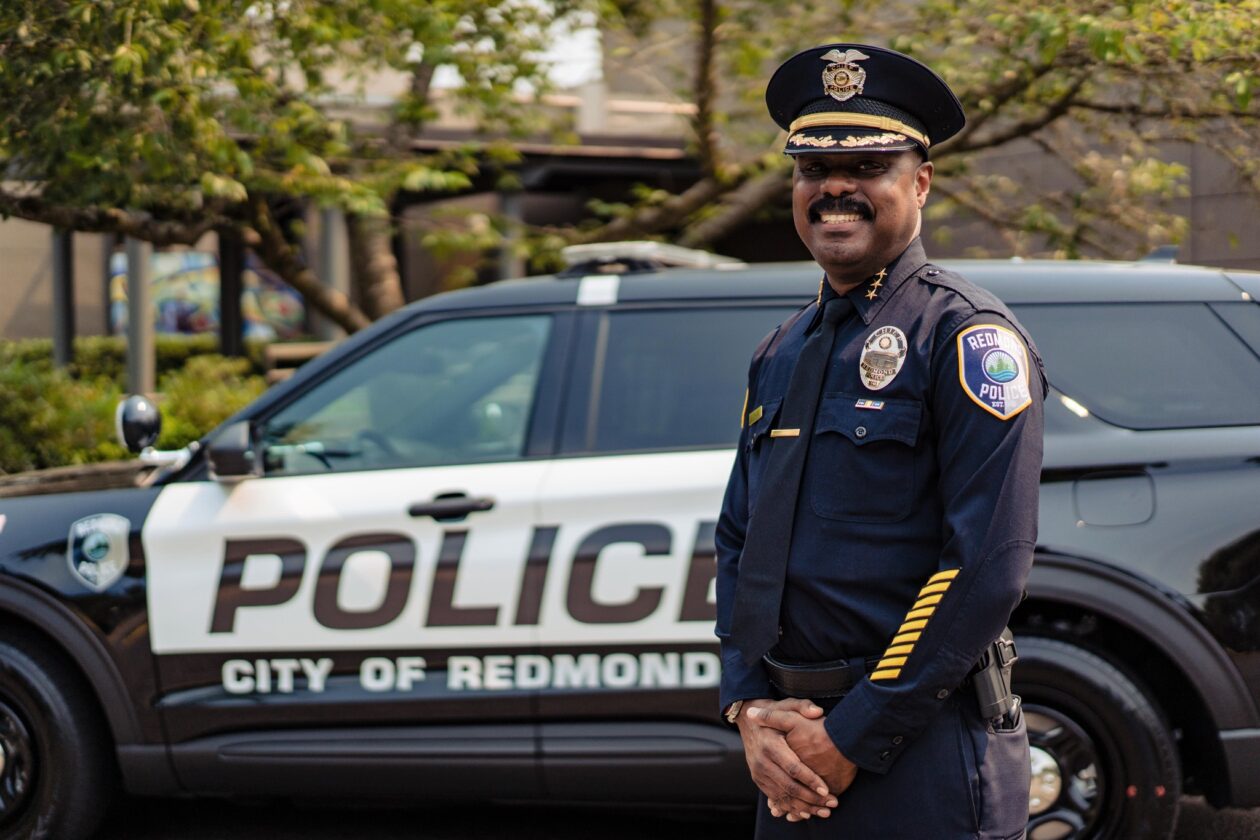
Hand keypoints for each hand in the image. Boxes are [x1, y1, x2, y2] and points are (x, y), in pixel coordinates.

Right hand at [735, 698, 838, 820]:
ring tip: (824, 811)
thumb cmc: (773, 711)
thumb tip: (818, 712)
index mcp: (770, 744)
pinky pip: (774, 798)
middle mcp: (761, 760)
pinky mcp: (758, 779)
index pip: (792, 767)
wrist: (748, 720)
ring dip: (803, 807)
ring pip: (782, 796)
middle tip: (831, 803)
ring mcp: (758, 772)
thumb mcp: (787, 704)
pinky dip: (790, 808)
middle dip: (811, 798)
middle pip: (788, 786)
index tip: (826, 789)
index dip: (810, 780)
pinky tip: (806, 812)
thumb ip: (803, 706)